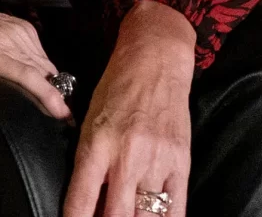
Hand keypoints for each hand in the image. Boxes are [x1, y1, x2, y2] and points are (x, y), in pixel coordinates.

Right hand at [0, 0, 71, 119]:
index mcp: (16, 27)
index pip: (44, 62)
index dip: (53, 86)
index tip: (58, 107)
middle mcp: (19, 33)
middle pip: (49, 71)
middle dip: (57, 96)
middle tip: (62, 122)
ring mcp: (9, 42)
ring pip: (44, 75)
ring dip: (56, 100)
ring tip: (64, 124)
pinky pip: (28, 78)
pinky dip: (47, 95)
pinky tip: (58, 112)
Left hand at [65, 1, 194, 216]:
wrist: (155, 60)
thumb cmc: (116, 90)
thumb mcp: (90, 123)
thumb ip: (89, 164)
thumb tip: (87, 206)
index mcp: (96, 145)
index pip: (80, 201)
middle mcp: (126, 156)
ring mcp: (156, 160)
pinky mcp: (181, 161)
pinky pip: (176, 207)